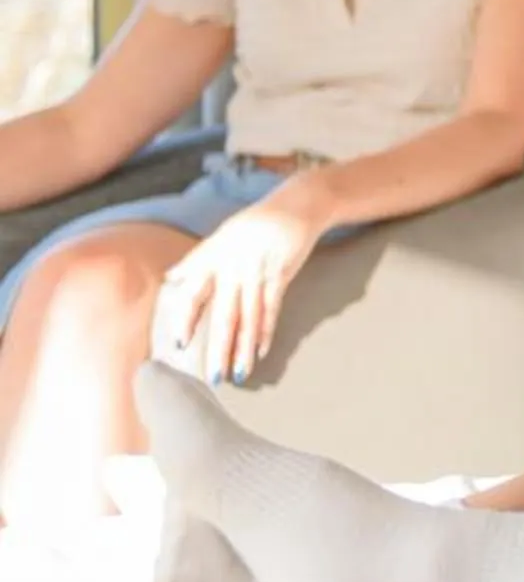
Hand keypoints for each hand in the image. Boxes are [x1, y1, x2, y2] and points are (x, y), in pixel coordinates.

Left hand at [153, 191, 327, 384]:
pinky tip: (261, 351)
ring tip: (239, 373)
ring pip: (249, 318)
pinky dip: (266, 331)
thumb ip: (198, 260)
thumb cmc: (256, 223)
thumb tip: (170, 279)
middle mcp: (233, 267)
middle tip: (213, 376)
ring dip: (243, 348)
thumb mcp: (222, 236)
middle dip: (218, 348)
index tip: (181, 344)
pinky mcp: (281, 274)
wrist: (296, 205)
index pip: (194, 293)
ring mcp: (258, 271)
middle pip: (224, 315)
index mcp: (214, 258)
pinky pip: (272, 309)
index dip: (186, 319)